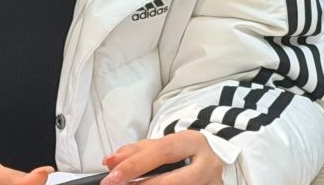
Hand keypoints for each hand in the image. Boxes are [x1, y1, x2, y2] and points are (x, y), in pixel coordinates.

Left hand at [101, 130, 222, 184]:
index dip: (135, 164)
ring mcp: (213, 183)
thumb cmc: (183, 154)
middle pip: (174, 180)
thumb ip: (136, 152)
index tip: (112, 176)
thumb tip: (110, 161)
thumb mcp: (163, 146)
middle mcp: (207, 164)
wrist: (213, 161)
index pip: (162, 151)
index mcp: (193, 142)